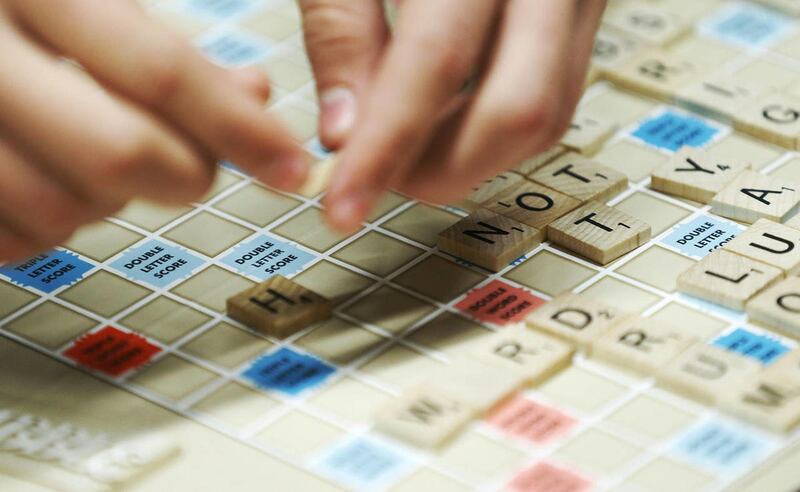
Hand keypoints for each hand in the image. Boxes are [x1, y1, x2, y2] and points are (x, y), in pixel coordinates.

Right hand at [0, 0, 307, 261]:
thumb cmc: (18, 9)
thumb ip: (162, 44)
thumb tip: (253, 95)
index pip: (156, 71)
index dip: (240, 129)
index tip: (290, 167)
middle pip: (118, 153)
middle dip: (182, 174)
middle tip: (196, 170)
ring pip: (62, 209)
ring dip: (112, 206)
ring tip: (107, 165)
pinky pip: (11, 241)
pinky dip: (51, 230)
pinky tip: (53, 184)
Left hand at [300, 0, 605, 231]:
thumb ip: (342, 31)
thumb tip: (344, 137)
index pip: (435, 64)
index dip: (385, 148)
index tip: (341, 207)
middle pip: (519, 111)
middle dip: (441, 170)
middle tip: (379, 180)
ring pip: (546, 118)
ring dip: (468, 158)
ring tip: (405, 147)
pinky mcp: (582, 15)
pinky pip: (552, 97)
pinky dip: (491, 130)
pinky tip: (443, 121)